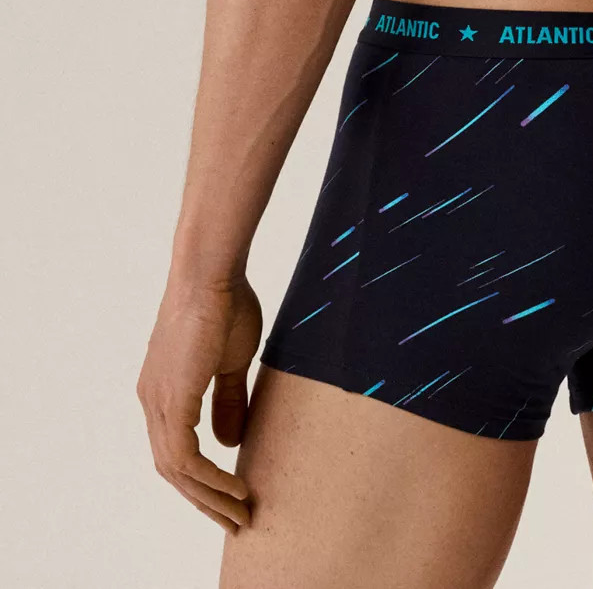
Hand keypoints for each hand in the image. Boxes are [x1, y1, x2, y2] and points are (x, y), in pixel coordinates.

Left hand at [137, 276, 262, 532]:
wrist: (212, 272)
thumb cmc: (225, 303)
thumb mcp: (231, 360)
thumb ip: (227, 400)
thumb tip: (228, 442)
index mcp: (164, 390)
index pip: (176, 449)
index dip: (202, 477)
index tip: (231, 496)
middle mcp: (152, 400)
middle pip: (172, 469)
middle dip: (204, 499)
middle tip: (236, 520)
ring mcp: (157, 401)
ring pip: (176, 470)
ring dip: (209, 497)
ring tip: (240, 513)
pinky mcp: (171, 399)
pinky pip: (185, 457)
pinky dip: (209, 478)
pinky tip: (234, 488)